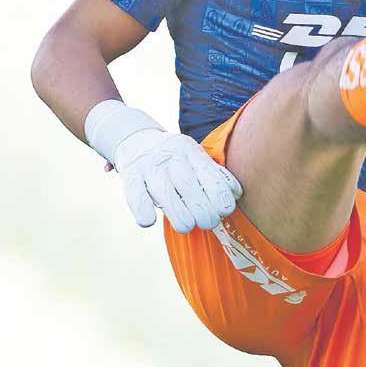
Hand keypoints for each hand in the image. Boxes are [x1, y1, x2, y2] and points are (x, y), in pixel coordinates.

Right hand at [85, 100, 242, 232]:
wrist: (136, 139)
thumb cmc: (175, 157)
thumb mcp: (194, 157)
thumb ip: (214, 174)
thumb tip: (235, 193)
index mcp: (190, 151)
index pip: (207, 172)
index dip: (218, 193)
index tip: (226, 210)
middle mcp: (170, 156)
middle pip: (187, 183)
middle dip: (201, 207)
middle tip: (208, 223)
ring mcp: (148, 166)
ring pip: (163, 191)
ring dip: (177, 212)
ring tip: (187, 227)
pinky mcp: (130, 176)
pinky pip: (136, 195)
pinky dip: (142, 209)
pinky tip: (149, 221)